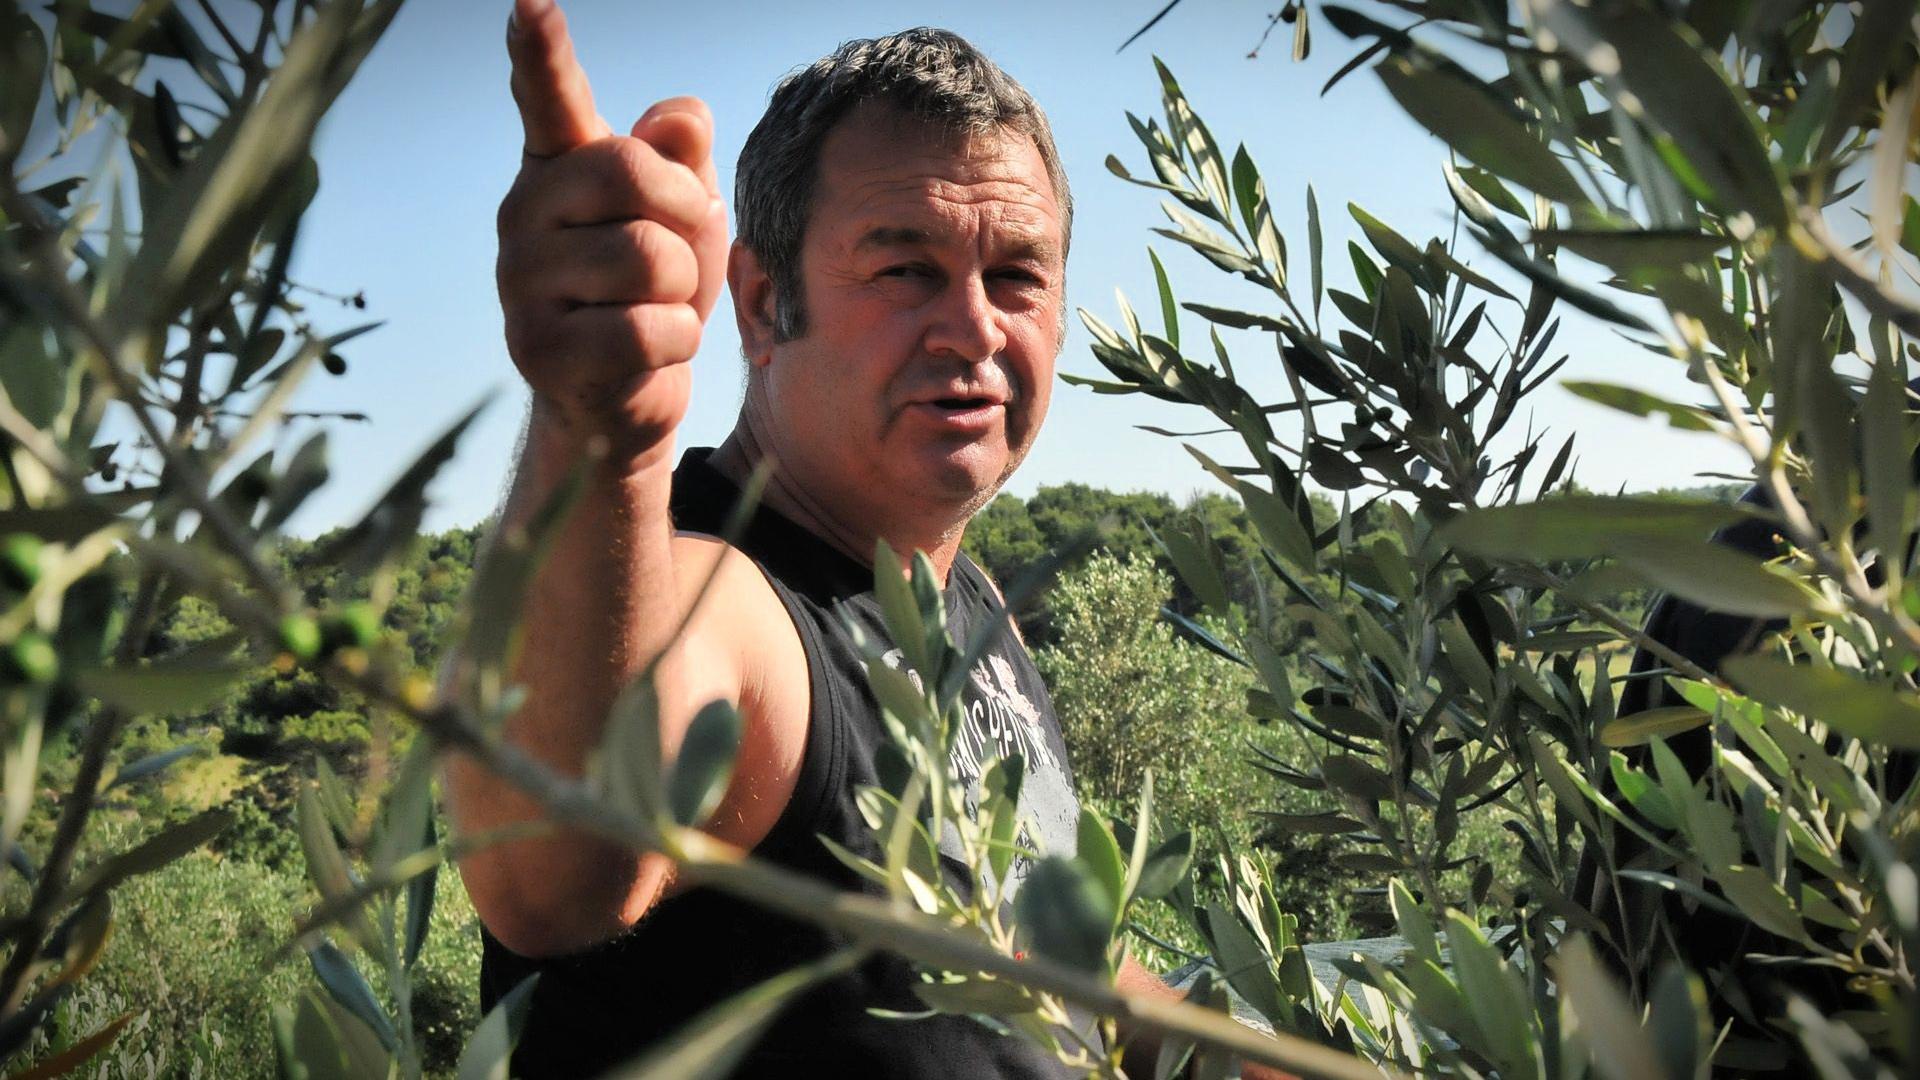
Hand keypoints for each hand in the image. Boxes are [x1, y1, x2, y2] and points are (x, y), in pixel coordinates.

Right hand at [496, 0, 728, 459]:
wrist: (626, 397)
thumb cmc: (655, 290)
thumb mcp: (684, 216)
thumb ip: (684, 159)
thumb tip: (681, 116)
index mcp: (558, 166)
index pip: (547, 96)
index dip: (540, 50)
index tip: (529, 3)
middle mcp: (523, 212)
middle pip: (629, 170)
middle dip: (683, 214)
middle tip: (675, 255)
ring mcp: (520, 283)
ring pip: (647, 258)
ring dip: (681, 292)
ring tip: (651, 309)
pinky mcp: (537, 350)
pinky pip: (646, 328)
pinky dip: (674, 344)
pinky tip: (644, 354)